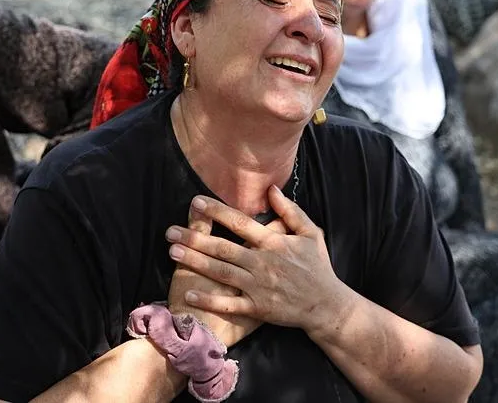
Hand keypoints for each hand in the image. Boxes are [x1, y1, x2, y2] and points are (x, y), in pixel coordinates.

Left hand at [164, 186, 350, 333]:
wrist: (327, 306)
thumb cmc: (318, 267)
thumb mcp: (311, 233)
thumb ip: (291, 211)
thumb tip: (272, 189)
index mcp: (274, 242)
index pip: (240, 223)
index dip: (217, 211)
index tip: (195, 202)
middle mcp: (262, 262)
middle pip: (223, 248)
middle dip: (195, 238)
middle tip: (170, 231)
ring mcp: (259, 286)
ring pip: (221, 272)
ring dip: (195, 262)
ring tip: (173, 252)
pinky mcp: (258, 308)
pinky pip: (229, 303)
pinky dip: (209, 299)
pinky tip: (188, 291)